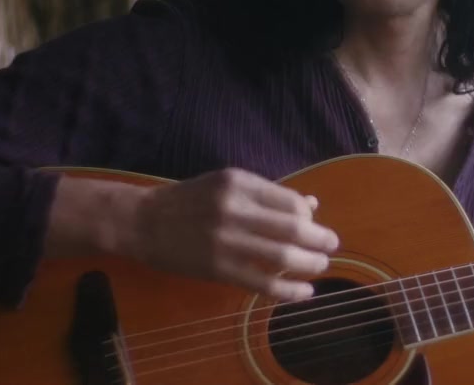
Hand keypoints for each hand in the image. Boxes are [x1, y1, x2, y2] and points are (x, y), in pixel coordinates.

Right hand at [129, 167, 339, 301]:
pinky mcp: (217, 268)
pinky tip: (303, 292)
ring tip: (321, 266)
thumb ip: (268, 195)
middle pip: (293, 227)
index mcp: (239, 182)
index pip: (290, 201)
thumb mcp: (227, 184)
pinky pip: (261, 282)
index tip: (313, 224)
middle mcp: (234, 208)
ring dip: (310, 263)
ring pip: (281, 255)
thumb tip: (311, 204)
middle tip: (331, 246)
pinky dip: (288, 289)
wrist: (142, 221)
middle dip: (320, 239)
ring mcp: (225, 240)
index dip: (309, 216)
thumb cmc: (189, 200)